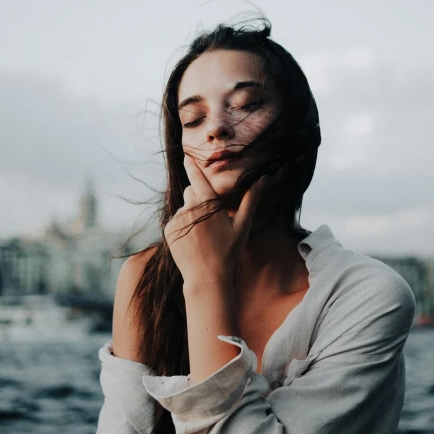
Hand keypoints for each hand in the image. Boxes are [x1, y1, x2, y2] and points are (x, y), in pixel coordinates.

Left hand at [164, 155, 267, 285]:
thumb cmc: (228, 251)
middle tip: (211, 219)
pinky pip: (176, 221)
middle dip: (199, 199)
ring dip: (192, 214)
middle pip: (191, 192)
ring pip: (184, 208)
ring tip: (203, 235)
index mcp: (208, 203)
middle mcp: (189, 207)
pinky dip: (183, 226)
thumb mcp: (242, 225)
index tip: (187, 156)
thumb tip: (264, 178)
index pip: (197, 178)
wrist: (206, 277)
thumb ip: (251, 199)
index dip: (192, 166)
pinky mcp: (169, 230)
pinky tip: (193, 241)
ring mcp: (177, 219)